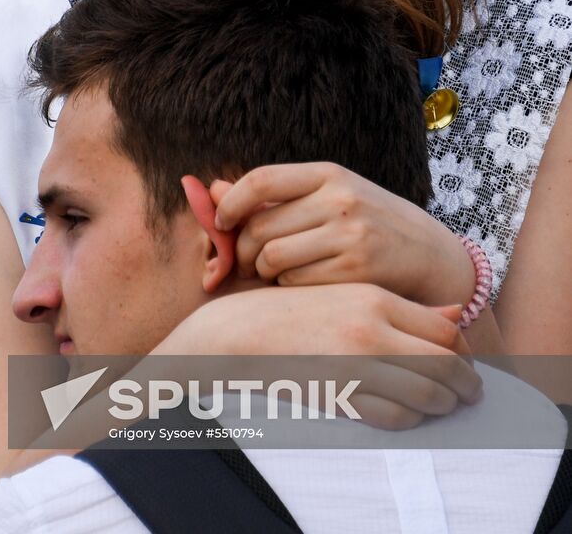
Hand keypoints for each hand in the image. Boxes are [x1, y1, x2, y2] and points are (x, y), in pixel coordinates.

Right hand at [167, 282, 481, 429]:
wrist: (240, 333)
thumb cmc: (294, 309)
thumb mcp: (347, 291)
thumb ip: (400, 304)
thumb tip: (452, 314)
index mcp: (374, 298)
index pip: (446, 329)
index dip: (466, 350)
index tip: (468, 360)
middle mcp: (371, 331)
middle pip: (446, 364)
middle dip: (466, 384)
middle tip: (470, 392)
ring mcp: (356, 367)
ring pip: (426, 395)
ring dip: (444, 404)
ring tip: (445, 404)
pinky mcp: (342, 398)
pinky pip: (395, 418)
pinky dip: (411, 419)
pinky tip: (410, 413)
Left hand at [212, 163, 475, 306]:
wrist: (431, 257)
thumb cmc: (368, 225)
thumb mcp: (328, 197)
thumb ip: (274, 196)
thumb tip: (211, 190)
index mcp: (328, 173)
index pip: (261, 180)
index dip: (230, 203)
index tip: (221, 221)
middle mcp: (339, 199)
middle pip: (259, 227)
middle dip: (242, 249)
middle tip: (246, 262)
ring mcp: (350, 235)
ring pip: (273, 258)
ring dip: (265, 271)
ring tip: (278, 271)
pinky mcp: (357, 270)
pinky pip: (296, 283)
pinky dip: (289, 287)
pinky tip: (305, 283)